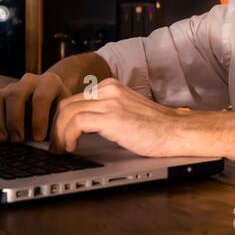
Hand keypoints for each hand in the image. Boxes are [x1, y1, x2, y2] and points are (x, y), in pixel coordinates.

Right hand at [0, 71, 71, 141]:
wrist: (51, 100)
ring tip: (2, 139)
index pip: (40, 98)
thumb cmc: (58, 112)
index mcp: (49, 82)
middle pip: (16, 95)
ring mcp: (10, 87)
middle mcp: (28, 81)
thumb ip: (57, 127)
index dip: (38, 119)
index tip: (38, 138)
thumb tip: (52, 147)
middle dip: (15, 120)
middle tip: (17, 140)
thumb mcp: (63, 116)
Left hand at [50, 78, 190, 156]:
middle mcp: (109, 89)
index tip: (60, 134)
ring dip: (59, 133)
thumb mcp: (127, 110)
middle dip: (56, 126)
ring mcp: (110, 102)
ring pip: (66, 112)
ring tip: (61, 148)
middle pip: (66, 104)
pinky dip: (68, 136)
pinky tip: (72, 147)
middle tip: (56, 144)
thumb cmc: (156, 128)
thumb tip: (83, 125)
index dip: (62, 119)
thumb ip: (107, 111)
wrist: (177, 132)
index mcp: (111, 86)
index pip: (74, 98)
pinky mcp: (112, 117)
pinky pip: (76, 123)